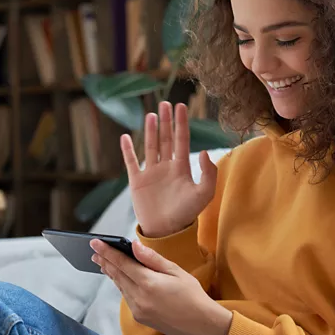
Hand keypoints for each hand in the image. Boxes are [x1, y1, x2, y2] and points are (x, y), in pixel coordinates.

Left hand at [90, 238, 232, 334]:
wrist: (201, 324)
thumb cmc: (192, 295)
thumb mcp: (176, 271)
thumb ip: (152, 259)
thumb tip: (134, 246)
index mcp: (149, 283)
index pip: (122, 263)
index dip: (107, 252)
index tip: (95, 243)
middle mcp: (139, 298)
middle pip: (117, 275)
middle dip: (105, 262)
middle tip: (94, 252)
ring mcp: (138, 310)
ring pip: (120, 287)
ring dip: (112, 274)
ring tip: (104, 263)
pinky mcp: (140, 317)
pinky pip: (127, 298)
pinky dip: (123, 286)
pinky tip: (122, 280)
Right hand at [120, 101, 217, 237]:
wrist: (166, 231)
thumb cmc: (186, 214)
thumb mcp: (203, 194)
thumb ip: (208, 173)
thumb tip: (202, 151)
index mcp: (182, 168)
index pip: (182, 140)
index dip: (181, 123)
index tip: (181, 106)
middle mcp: (166, 167)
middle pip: (166, 138)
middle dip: (166, 121)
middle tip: (166, 103)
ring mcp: (151, 173)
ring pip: (150, 146)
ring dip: (150, 130)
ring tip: (152, 114)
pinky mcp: (137, 182)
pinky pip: (131, 162)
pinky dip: (128, 150)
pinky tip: (126, 137)